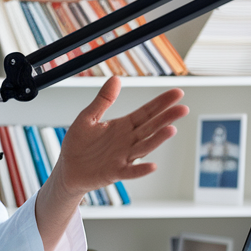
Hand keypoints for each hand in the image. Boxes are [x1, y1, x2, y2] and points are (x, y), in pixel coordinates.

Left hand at [50, 75, 188, 199]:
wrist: (67, 169)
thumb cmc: (78, 145)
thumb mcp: (88, 117)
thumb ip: (103, 100)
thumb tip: (115, 79)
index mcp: (122, 127)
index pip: (146, 112)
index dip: (161, 103)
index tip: (177, 92)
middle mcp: (127, 141)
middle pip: (150, 127)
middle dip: (166, 118)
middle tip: (183, 108)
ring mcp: (122, 157)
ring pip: (144, 147)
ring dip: (157, 139)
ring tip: (171, 129)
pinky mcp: (114, 172)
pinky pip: (130, 172)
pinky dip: (141, 169)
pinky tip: (152, 166)